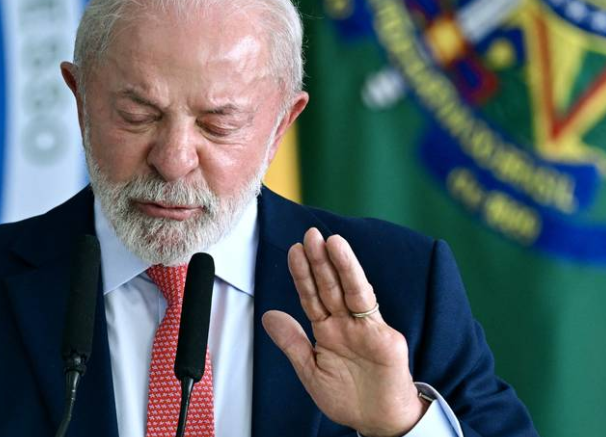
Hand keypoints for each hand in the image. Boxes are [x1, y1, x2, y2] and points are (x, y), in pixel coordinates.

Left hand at [262, 228, 426, 436]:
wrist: (379, 422)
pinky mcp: (383, 337)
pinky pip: (369, 309)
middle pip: (330, 286)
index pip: (311, 295)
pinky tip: (349, 271)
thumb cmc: (348, 398)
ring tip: (332, 241)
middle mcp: (345, 323)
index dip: (302, 274)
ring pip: (350, 290)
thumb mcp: (311, 371)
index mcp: (328, 330)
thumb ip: (292, 342)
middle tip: (310, 234)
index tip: (294, 250)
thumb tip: (269, 315)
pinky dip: (359, 289)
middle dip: (320, 260)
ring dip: (342, 265)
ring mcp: (365, 328)